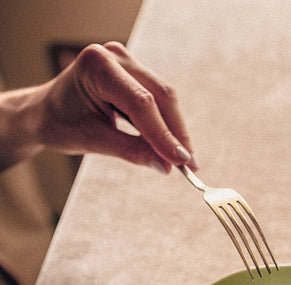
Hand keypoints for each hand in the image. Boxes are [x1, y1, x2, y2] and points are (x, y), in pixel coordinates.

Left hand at [0, 42, 196, 172]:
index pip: (142, 103)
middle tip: (190, 164)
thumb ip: (132, 152)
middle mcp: (115, 57)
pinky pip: (159, 100)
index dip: (164, 134)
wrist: (44, 112)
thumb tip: (166, 166)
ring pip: (164, 99)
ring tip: (183, 160)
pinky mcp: (135, 73)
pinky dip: (166, 124)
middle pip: (161, 96)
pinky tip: (171, 146)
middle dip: (177, 133)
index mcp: (98, 66)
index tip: (181, 162)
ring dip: (175, 130)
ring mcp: (127, 62)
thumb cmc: (60, 124)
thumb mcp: (94, 141)